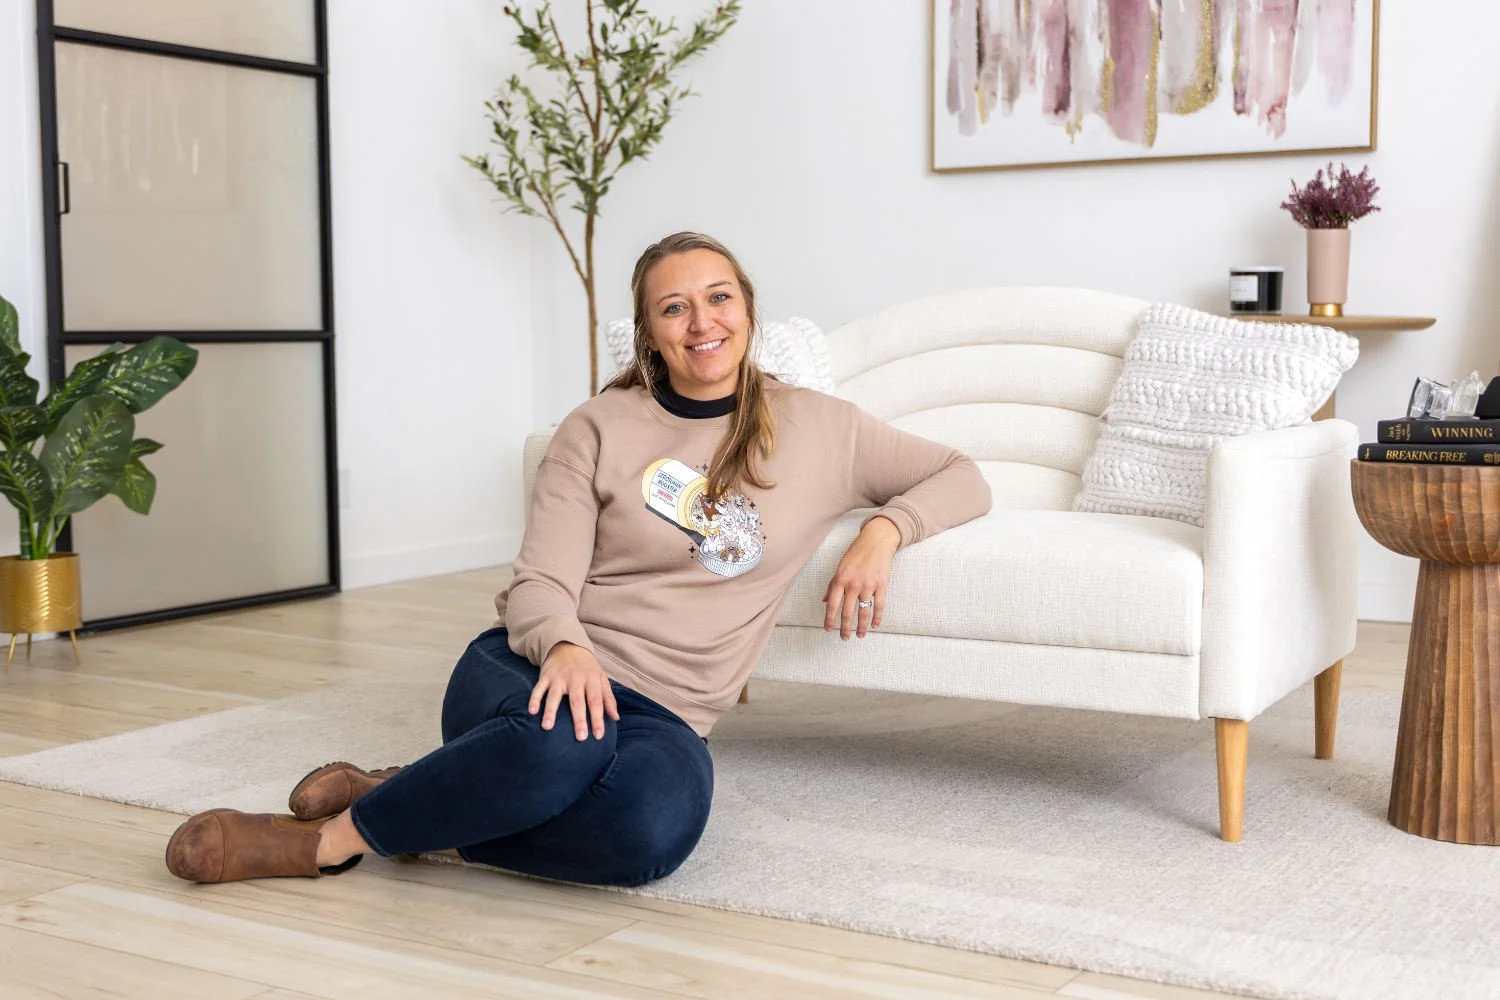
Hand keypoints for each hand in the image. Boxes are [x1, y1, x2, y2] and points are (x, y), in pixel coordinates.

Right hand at [531, 642, 619, 739]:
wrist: (568, 646)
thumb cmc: (587, 668)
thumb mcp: (601, 679)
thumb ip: (608, 698)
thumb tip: (616, 718)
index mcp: (592, 679)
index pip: (596, 701)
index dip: (598, 718)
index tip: (598, 736)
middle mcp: (575, 678)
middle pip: (577, 700)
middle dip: (579, 719)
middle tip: (580, 737)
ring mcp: (559, 677)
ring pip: (554, 695)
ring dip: (550, 711)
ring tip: (547, 727)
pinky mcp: (545, 676)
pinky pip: (538, 688)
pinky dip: (534, 699)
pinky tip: (531, 712)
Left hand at [823, 516, 900, 639]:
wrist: (876, 541)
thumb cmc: (857, 552)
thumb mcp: (840, 567)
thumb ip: (832, 585)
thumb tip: (824, 600)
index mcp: (840, 580)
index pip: (832, 605)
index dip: (829, 619)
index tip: (828, 629)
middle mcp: (853, 584)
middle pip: (847, 612)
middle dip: (845, 628)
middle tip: (844, 638)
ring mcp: (868, 586)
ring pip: (864, 612)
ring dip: (862, 626)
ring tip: (860, 635)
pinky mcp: (881, 585)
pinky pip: (879, 605)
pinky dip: (877, 617)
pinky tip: (875, 626)